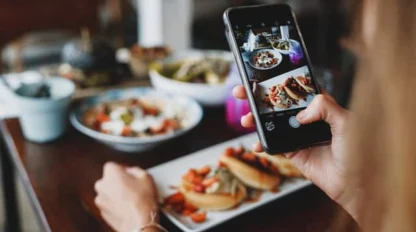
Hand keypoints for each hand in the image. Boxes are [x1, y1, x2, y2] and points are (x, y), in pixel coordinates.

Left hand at [94, 162, 158, 231]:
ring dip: (116, 194)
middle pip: (108, 179)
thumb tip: (132, 171)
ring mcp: (100, 200)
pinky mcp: (102, 212)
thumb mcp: (146, 176)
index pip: (113, 165)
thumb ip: (135, 170)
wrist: (139, 222)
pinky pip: (109, 204)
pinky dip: (115, 204)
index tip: (130, 174)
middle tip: (132, 186)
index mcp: (111, 173)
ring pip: (108, 192)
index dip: (122, 169)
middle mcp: (102, 185)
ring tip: (131, 198)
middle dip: (118, 181)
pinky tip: (127, 207)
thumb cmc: (142, 200)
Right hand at [233, 85, 359, 219]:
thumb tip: (301, 113)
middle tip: (241, 92)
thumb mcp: (347, 123)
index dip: (279, 80)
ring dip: (255, 120)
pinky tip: (256, 144)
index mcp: (321, 106)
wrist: (354, 184)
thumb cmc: (358, 152)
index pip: (296, 88)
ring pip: (271, 123)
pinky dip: (262, 144)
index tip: (261, 76)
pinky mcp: (293, 151)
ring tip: (246, 120)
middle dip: (258, 97)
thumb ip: (326, 108)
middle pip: (278, 103)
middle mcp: (308, 118)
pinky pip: (273, 145)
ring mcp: (298, 135)